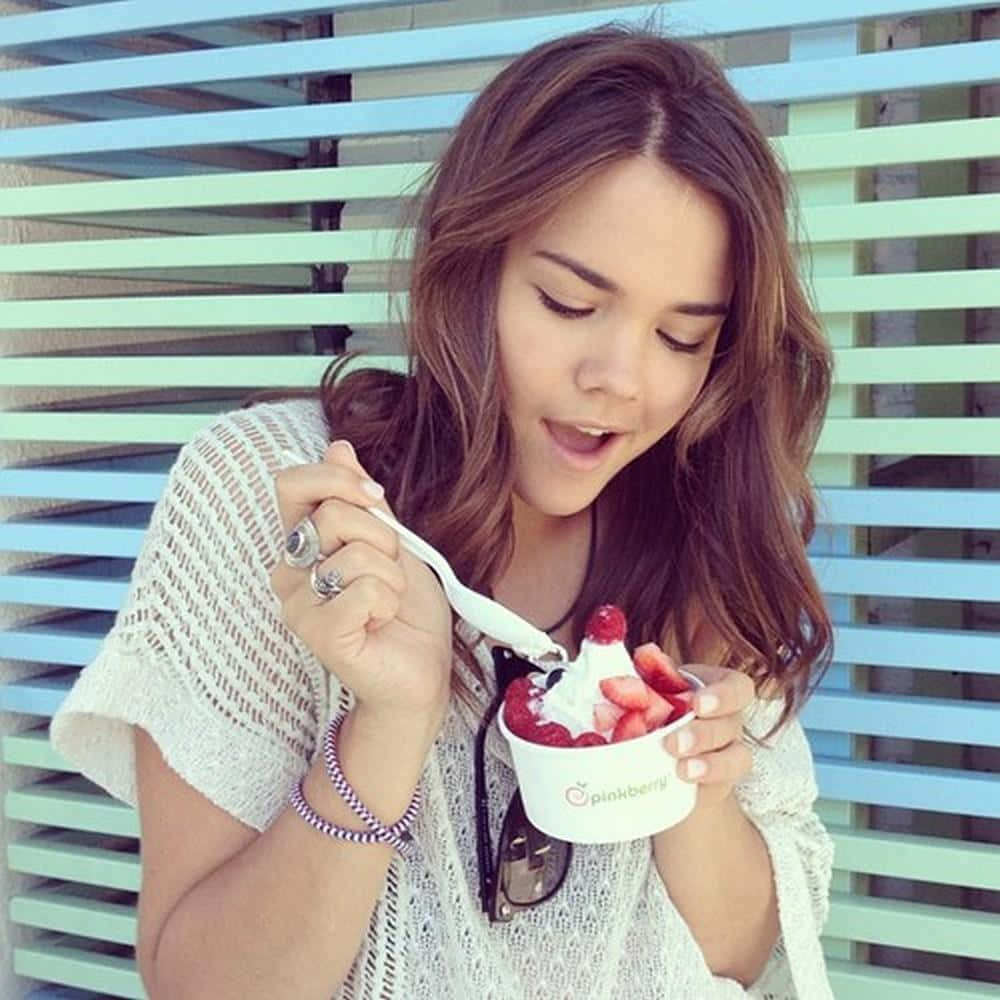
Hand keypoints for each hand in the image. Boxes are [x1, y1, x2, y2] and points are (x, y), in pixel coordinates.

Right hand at [269, 440, 452, 724]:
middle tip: (389, 572)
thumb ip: (363, 500)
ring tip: (385, 604)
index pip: (292, 484)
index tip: (375, 497)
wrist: (421, 671)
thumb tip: (338, 447)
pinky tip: (379, 624)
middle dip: (383, 537)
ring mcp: (297, 604)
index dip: (338, 479)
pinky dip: (388, 602)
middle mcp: (289, 570)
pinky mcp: (316, 633)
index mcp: (303, 543)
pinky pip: (364, 590)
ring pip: (356, 553)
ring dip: (392, 577)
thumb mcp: (392, 543)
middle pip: (334, 513)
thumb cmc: (405, 611)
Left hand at [662, 663, 755, 808]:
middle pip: (731, 726)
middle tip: (673, 743)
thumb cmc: (660, 705)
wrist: (658, 746)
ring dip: (711, 765)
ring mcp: (728, 754)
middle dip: (704, 735)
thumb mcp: (655, 685)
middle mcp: (730, 721)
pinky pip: (718, 787)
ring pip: (736, 759)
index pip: (738, 688)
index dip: (722, 696)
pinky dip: (701, 788)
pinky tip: (681, 786)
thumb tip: (645, 655)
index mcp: (719, 689)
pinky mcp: (717, 784)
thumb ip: (652, 671)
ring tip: (682, 770)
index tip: (697, 703)